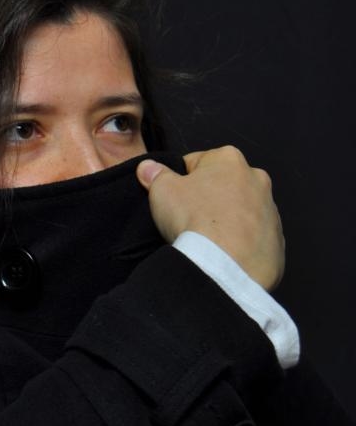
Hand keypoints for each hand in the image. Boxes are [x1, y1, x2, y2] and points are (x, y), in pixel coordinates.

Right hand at [136, 146, 285, 290]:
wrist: (226, 266)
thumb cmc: (193, 218)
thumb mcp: (162, 191)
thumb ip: (155, 175)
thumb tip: (148, 167)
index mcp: (229, 159)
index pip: (197, 163)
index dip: (181, 180)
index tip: (174, 199)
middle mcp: (257, 179)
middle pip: (224, 186)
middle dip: (208, 199)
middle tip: (190, 220)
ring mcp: (270, 211)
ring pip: (242, 212)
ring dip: (227, 221)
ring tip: (208, 242)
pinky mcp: (277, 241)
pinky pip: (254, 239)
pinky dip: (241, 244)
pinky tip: (225, 255)